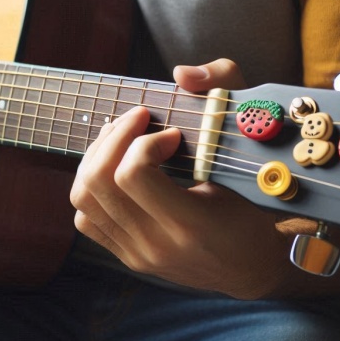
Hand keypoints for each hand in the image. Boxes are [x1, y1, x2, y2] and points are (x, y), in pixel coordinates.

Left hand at [70, 58, 292, 298]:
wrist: (250, 267)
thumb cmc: (255, 208)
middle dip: (113, 138)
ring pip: (84, 198)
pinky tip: (116, 168)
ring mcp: (137, 255)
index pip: (133, 174)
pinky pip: (85, 218)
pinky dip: (92, 186)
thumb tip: (181, 73)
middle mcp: (157, 245)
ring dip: (96, 157)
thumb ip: (228, 92)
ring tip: (122, 138)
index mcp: (191, 224)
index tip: (172, 134)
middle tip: (138, 120)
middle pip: (99, 182)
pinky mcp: (127, 257)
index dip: (144, 141)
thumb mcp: (254, 150)